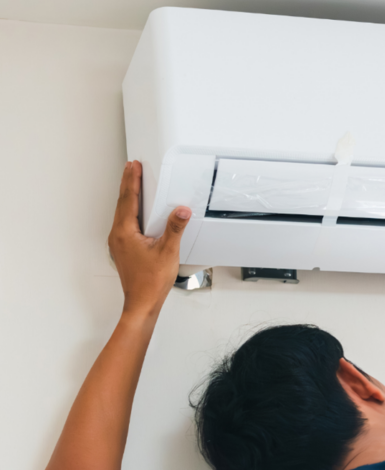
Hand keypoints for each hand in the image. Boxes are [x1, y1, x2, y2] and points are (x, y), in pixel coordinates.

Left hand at [107, 161, 191, 316]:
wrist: (142, 302)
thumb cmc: (150, 282)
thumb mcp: (168, 251)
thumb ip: (175, 228)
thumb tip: (181, 211)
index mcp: (124, 232)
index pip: (128, 199)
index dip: (131, 181)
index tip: (134, 166)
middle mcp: (117, 236)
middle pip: (122, 203)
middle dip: (127, 184)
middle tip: (131, 168)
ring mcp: (118, 243)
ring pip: (122, 212)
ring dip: (128, 196)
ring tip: (133, 184)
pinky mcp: (123, 249)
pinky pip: (124, 223)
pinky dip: (130, 210)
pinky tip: (137, 211)